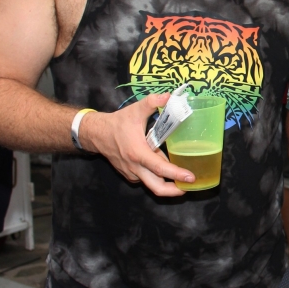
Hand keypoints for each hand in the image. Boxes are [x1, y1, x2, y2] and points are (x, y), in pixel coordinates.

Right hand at [78, 93, 194, 196]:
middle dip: (174, 191)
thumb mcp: (136, 110)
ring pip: (151, 183)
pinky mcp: (129, 174)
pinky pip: (145, 178)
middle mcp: (135, 167)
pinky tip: (165, 168)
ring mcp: (131, 173)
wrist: (97, 134)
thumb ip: (153, 102)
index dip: (177, 174)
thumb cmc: (118, 123)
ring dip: (166, 182)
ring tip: (181, 176)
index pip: (160, 168)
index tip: (191, 178)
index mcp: (138, 153)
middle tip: (190, 185)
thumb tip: (169, 96)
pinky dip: (156, 176)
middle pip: (156, 187)